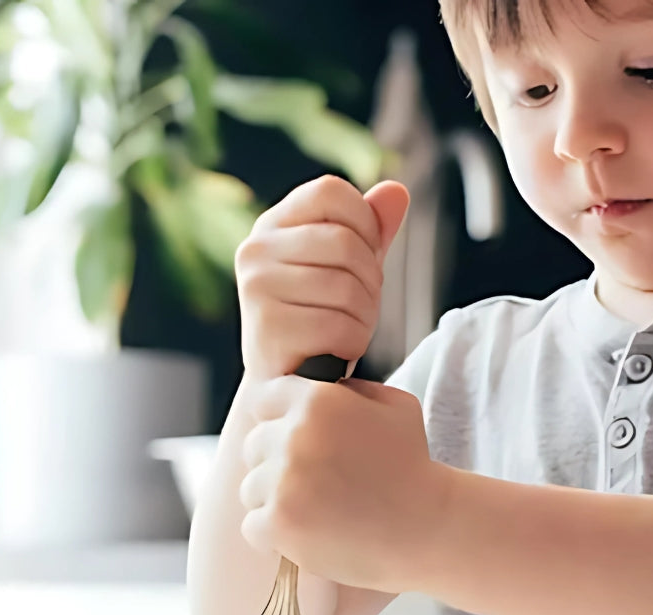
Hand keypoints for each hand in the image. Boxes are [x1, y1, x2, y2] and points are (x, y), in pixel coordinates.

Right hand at [235, 175, 409, 379]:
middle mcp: (255, 251)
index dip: (364, 224)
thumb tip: (397, 191)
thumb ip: (370, 231)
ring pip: (347, 287)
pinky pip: (340, 327)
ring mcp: (257, 289)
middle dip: (370, 281)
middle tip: (357, 308)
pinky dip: (353, 344)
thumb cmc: (321, 322)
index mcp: (272, 226)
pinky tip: (335, 352)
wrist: (289, 385)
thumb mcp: (347, 271)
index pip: (331, 192)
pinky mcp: (268, 330)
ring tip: (345, 331)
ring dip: (364, 317)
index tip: (362, 259)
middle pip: (346, 242)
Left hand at [238, 374, 453, 591]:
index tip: (300, 444)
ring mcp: (283, 481)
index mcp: (318, 401)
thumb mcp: (398, 408)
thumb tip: (326, 386)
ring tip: (319, 513)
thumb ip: (354, 388)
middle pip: (254, 446)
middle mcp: (294, 435)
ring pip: (252, 488)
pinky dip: (276, 536)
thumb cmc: (415, 469)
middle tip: (317, 484)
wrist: (428, 529)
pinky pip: (253, 526)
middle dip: (277, 464)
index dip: (279, 421)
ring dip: (277, 501)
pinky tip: (311, 534)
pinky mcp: (279, 523)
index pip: (264, 400)